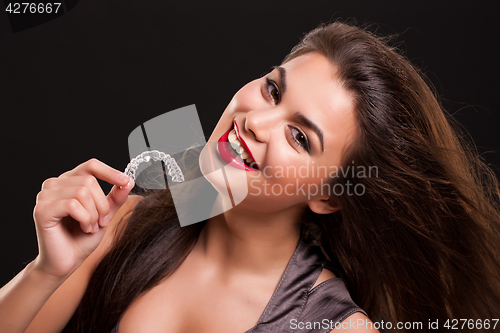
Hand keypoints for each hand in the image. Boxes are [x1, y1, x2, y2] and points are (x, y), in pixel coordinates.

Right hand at [32, 158, 134, 278]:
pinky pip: (72, 205)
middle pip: (89, 181)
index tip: (126, 182)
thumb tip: (129, 180)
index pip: (90, 166)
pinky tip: (84, 228)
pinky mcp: (42, 210)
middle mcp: (54, 184)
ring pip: (82, 192)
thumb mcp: (105, 214)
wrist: (66, 262)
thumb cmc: (82, 238)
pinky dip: (85, 218)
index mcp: (69, 181)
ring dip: (93, 214)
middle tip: (101, 221)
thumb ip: (115, 197)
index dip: (110, 172)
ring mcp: (45, 196)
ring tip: (90, 227)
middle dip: (102, 204)